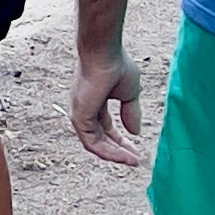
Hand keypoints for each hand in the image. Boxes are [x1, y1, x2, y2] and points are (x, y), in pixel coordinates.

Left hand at [72, 48, 147, 166]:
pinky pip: (92, 142)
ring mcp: (80, 114)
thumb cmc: (116, 65)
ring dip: (114, 155)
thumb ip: (131, 113)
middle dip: (118, 151)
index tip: (136, 151)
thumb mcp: (129, 93)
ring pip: (95, 144)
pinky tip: (124, 155)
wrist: (105, 53)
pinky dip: (108, 151)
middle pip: (100, 138)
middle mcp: (85, 110)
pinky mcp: (79, 117)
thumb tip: (135, 132)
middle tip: (135, 160)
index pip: (106, 128)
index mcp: (95, 102)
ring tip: (132, 161)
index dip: (121, 141)